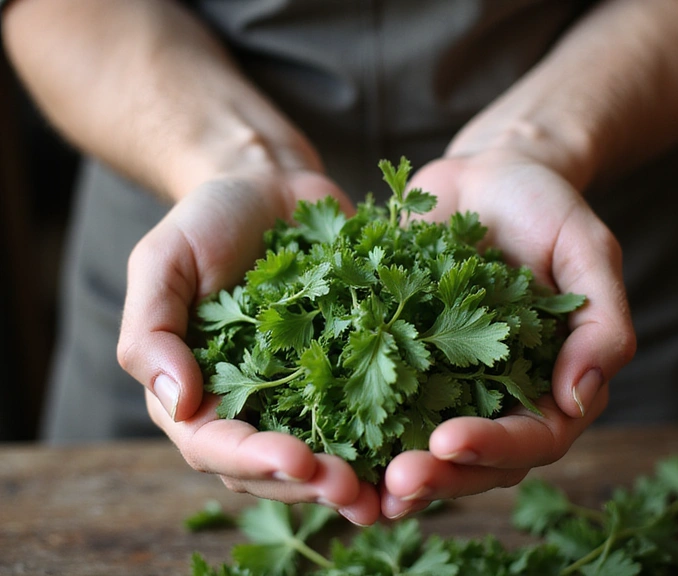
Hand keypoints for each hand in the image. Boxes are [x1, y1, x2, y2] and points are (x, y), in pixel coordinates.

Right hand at [117, 167, 379, 525]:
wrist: (269, 186)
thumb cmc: (208, 221)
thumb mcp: (163, 263)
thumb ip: (151, 334)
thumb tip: (178, 402)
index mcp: (197, 393)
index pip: (217, 447)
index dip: (255, 462)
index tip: (298, 462)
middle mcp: (252, 405)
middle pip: (277, 466)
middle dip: (314, 484)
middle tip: (355, 493)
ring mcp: (304, 390)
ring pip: (328, 451)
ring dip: (359, 476)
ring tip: (393, 491)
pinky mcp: (351, 366)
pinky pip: (372, 406)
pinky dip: (395, 430)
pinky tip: (425, 443)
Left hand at [380, 148, 635, 517]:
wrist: (486, 173)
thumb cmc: (544, 206)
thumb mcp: (586, 251)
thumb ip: (601, 323)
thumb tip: (580, 399)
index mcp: (554, 381)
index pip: (535, 437)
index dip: (493, 448)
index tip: (447, 441)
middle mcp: (501, 395)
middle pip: (476, 460)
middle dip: (437, 475)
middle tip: (396, 483)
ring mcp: (449, 382)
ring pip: (426, 444)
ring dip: (393, 468)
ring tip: (357, 482)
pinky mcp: (404, 359)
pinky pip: (381, 400)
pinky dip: (357, 424)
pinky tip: (325, 436)